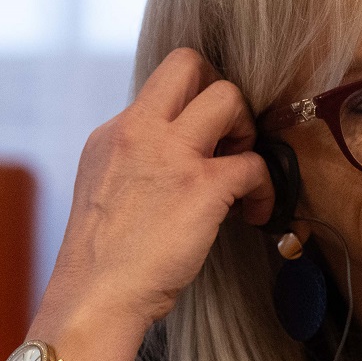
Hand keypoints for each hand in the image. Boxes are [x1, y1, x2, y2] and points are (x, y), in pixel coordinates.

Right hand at [36, 48, 277, 360]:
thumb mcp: (105, 190)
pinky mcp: (201, 187)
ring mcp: (171, 155)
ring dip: (248, 130)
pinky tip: (256, 213)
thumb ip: (136, 163)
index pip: (161, 82)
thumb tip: (177, 162)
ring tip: (243, 174)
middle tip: (230, 138)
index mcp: (114, 133)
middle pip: (189, 63)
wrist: (95, 298)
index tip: (205, 134)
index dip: (192, 98)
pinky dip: (266, 187)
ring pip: (229, 97)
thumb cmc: (103, 262)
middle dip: (221, 91)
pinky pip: (255, 163)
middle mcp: (138, 131)